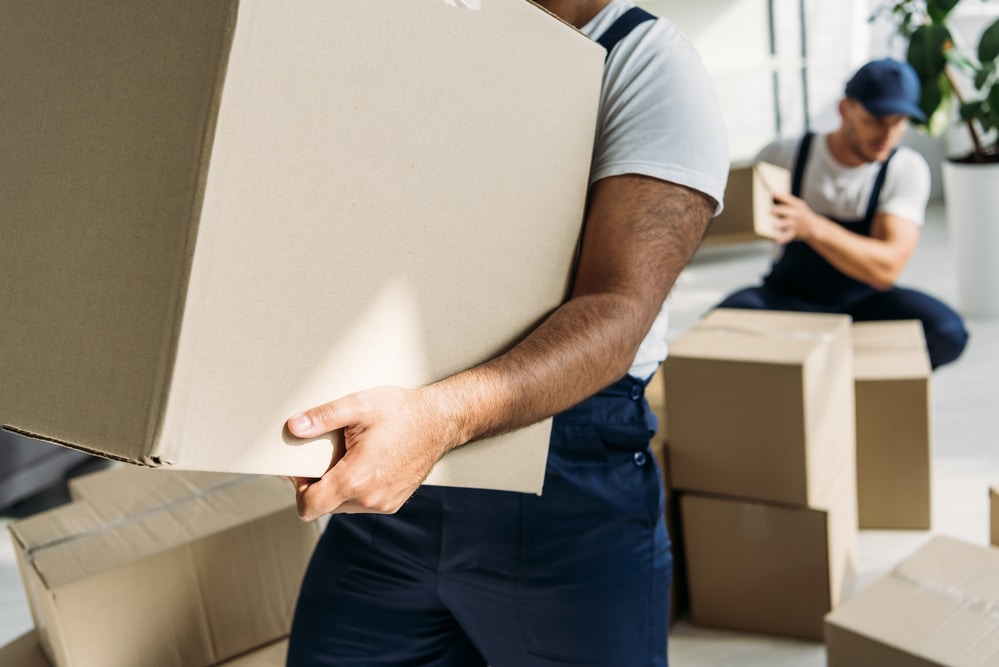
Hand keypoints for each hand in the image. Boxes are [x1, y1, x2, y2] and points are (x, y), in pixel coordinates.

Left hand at [287, 385, 451, 520]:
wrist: (440, 421)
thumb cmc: (403, 411)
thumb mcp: (359, 405)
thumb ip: (323, 417)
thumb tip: (294, 427)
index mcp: (356, 479)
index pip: (309, 507)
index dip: (298, 489)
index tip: (302, 469)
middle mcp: (369, 498)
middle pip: (325, 506)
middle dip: (318, 484)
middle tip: (325, 456)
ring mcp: (383, 503)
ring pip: (343, 506)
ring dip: (338, 487)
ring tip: (348, 458)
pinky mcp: (393, 502)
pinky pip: (362, 504)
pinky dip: (357, 489)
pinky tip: (366, 464)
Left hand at [770, 192, 817, 244]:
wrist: (814, 227)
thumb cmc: (802, 214)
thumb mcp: (798, 205)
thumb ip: (786, 199)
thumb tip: (772, 193)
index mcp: (796, 205)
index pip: (788, 199)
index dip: (780, 196)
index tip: (771, 193)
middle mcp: (796, 214)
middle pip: (787, 211)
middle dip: (779, 210)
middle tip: (771, 210)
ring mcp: (795, 224)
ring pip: (788, 224)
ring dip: (781, 224)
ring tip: (775, 225)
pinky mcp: (794, 233)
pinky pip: (788, 236)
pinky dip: (784, 239)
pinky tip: (778, 241)